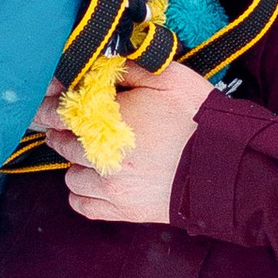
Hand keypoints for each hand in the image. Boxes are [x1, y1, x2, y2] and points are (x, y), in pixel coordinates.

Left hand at [48, 59, 211, 226]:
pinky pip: (83, 205)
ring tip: (95, 155)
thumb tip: (99, 65)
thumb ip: (127, 68)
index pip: (59, 112)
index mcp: (109, 120)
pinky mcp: (124, 211)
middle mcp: (103, 157)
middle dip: (65, 132)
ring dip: (77, 165)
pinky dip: (84, 194)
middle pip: (62, 144)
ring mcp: (112, 188)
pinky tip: (98, 181)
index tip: (49, 100)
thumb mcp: (167, 77)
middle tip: (77, 125)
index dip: (50, 105)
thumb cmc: (200, 118)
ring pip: (70, 177)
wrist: (229, 166)